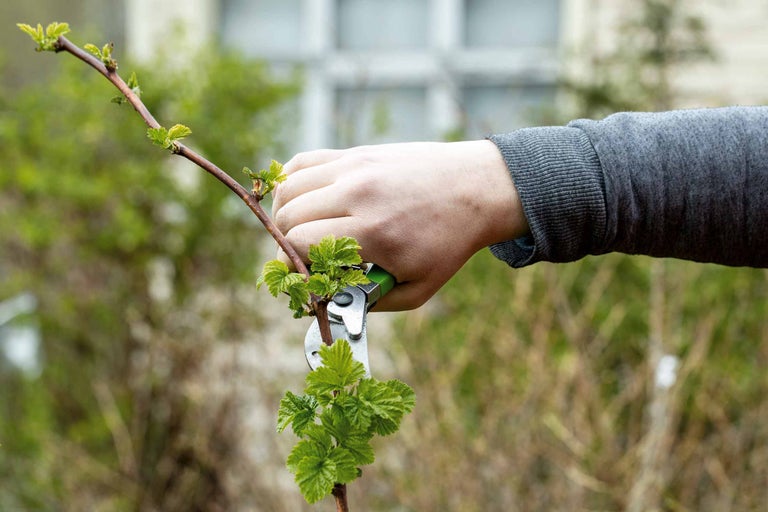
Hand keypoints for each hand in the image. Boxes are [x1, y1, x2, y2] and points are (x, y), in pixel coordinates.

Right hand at [272, 140, 527, 310]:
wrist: (476, 188)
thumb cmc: (448, 242)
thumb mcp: (418, 288)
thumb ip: (371, 302)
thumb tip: (330, 302)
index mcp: (372, 231)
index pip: (299, 243)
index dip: (289, 265)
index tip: (300, 276)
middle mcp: (357, 194)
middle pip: (288, 216)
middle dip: (285, 244)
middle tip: (301, 258)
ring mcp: (354, 168)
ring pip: (288, 188)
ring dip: (284, 215)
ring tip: (299, 232)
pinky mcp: (355, 153)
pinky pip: (302, 162)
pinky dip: (291, 183)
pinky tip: (301, 201)